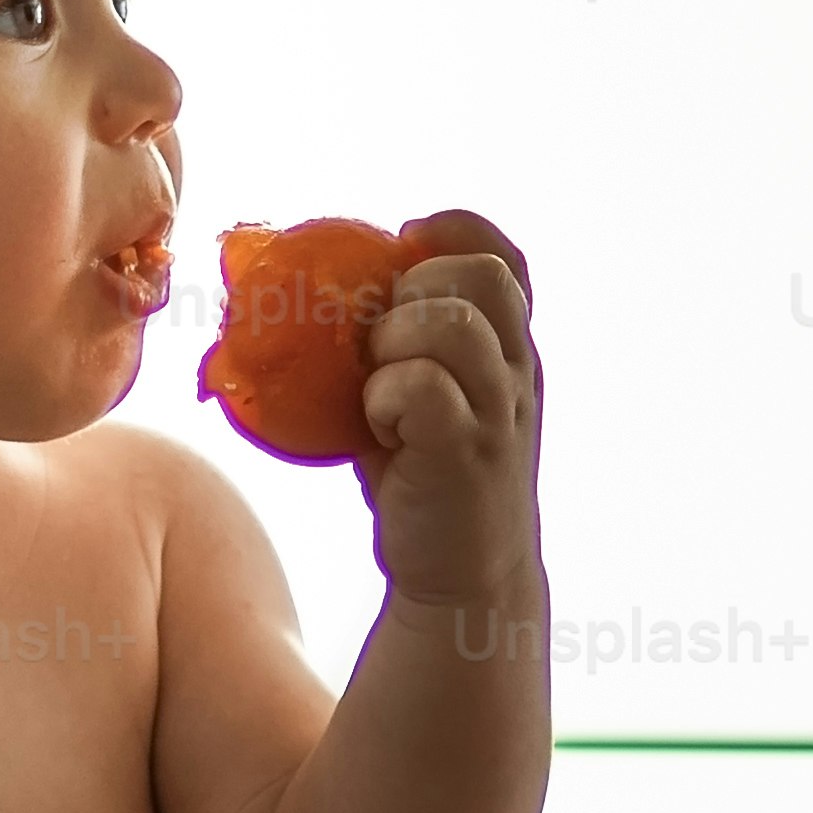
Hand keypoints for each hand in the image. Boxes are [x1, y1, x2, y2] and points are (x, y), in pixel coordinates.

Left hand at [353, 207, 542, 610]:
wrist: (464, 580)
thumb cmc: (426, 480)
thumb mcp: (423, 399)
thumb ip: (394, 348)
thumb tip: (293, 298)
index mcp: (510, 350)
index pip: (508, 259)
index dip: (459, 232)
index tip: (407, 239)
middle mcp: (518, 372)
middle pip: (480, 276)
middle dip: (414, 290)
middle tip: (380, 342)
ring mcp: (500, 412)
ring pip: (451, 324)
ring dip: (394, 342)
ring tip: (375, 387)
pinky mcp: (467, 453)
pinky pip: (422, 387)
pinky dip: (385, 397)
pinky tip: (376, 429)